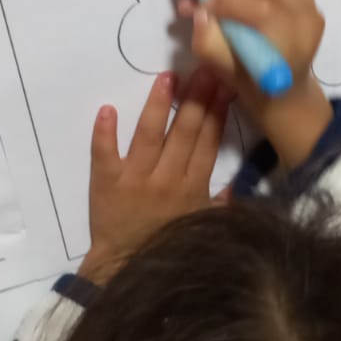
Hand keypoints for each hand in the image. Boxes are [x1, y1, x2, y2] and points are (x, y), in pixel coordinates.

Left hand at [80, 68, 230, 282]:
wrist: (126, 271)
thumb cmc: (166, 247)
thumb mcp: (203, 229)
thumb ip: (220, 206)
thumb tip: (236, 185)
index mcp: (193, 189)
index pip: (207, 143)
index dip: (217, 112)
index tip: (225, 85)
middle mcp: (166, 179)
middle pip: (185, 132)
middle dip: (197, 99)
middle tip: (206, 69)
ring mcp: (135, 179)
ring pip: (149, 136)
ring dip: (159, 106)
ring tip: (167, 78)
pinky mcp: (106, 183)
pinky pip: (104, 155)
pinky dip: (104, 134)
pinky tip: (108, 110)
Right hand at [178, 0, 333, 169]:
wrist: (284, 90)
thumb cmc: (252, 83)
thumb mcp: (224, 71)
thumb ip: (208, 42)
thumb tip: (197, 10)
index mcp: (293, 44)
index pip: (261, 11)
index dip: (227, 2)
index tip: (200, 3)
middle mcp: (308, 21)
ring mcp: (311, 8)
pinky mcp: (307, 0)